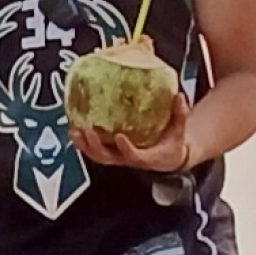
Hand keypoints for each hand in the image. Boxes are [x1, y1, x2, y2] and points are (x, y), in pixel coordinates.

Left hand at [71, 89, 191, 176]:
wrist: (168, 158)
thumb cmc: (173, 144)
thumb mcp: (179, 130)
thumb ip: (180, 114)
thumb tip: (179, 96)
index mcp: (146, 157)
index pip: (133, 155)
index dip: (125, 148)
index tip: (119, 136)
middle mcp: (128, 158)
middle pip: (107, 158)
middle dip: (96, 146)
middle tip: (88, 131)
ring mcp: (118, 157)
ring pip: (98, 156)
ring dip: (84, 145)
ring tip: (75, 131)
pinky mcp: (112, 153)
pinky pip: (95, 150)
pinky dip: (83, 143)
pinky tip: (75, 130)